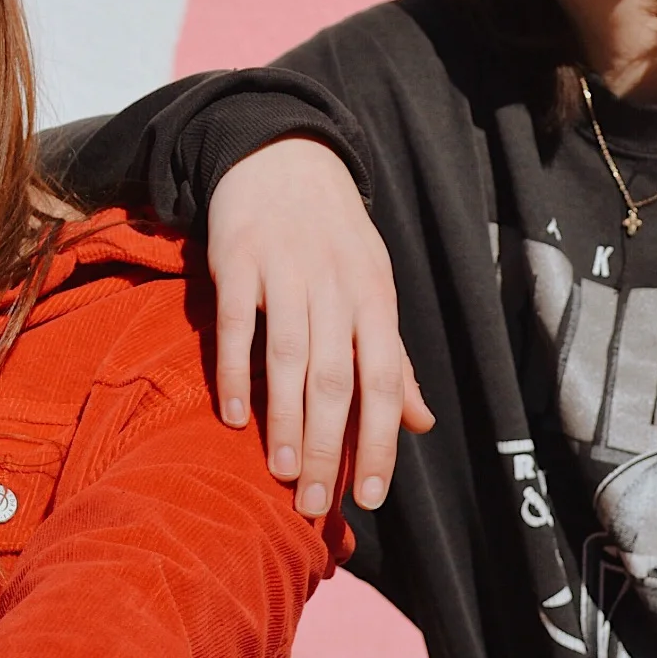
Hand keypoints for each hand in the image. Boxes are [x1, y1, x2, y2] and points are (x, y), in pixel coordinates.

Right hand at [208, 137, 432, 519]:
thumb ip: (393, 359)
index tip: (368, 496)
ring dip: (283, 419)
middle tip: (312, 501)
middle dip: (325, 446)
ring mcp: (285, 271)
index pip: (384, 382)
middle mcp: (335, 286)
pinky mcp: (237, 259)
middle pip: (334, 379)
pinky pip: (234, 324)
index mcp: (376, 298)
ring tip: (278, 470)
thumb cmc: (336, 239)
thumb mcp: (375, 289)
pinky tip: (235, 417)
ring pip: (287, 357)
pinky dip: (234, 372)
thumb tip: (422, 423)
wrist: (283, 156)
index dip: (379, 441)